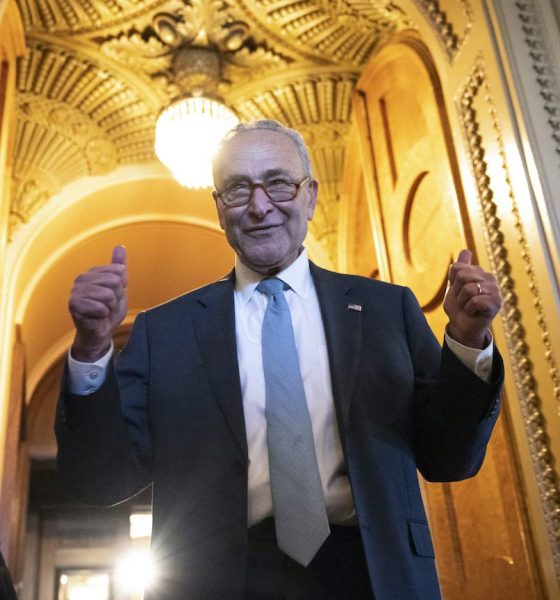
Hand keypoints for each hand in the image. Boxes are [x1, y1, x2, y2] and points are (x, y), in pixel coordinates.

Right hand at [69, 246, 127, 361]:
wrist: (100, 332)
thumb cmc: (109, 311)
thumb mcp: (119, 288)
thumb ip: (118, 268)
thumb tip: (120, 246)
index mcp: (93, 272)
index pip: (119, 271)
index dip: (122, 287)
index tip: (114, 296)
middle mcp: (82, 279)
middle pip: (114, 281)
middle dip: (117, 297)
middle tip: (108, 306)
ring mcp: (76, 291)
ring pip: (108, 294)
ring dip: (110, 307)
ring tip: (103, 311)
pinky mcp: (74, 305)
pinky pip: (100, 307)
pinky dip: (103, 315)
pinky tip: (96, 317)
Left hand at [444, 249, 501, 348]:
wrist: (461, 326)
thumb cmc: (458, 306)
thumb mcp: (454, 285)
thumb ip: (459, 267)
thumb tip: (466, 250)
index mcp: (480, 273)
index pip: (457, 267)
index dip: (452, 281)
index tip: (458, 290)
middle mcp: (490, 279)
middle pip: (463, 275)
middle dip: (457, 291)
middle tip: (463, 301)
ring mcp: (495, 291)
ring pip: (469, 288)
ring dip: (463, 301)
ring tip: (468, 307)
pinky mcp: (496, 303)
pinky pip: (475, 300)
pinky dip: (469, 309)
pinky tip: (473, 312)